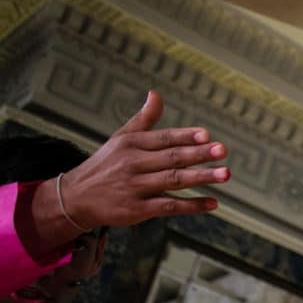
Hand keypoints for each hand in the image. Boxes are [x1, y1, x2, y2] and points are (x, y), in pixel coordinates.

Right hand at [48, 93, 227, 240]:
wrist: (76, 197)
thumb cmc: (106, 164)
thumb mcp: (121, 138)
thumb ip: (144, 119)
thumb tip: (156, 93)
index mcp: (130, 144)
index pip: (162, 138)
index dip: (184, 136)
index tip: (207, 134)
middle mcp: (132, 164)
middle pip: (171, 158)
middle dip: (198, 154)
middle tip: (223, 150)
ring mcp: (135, 187)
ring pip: (173, 180)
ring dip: (201, 177)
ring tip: (226, 174)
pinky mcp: (137, 209)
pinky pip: (168, 206)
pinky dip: (191, 205)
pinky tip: (213, 203)